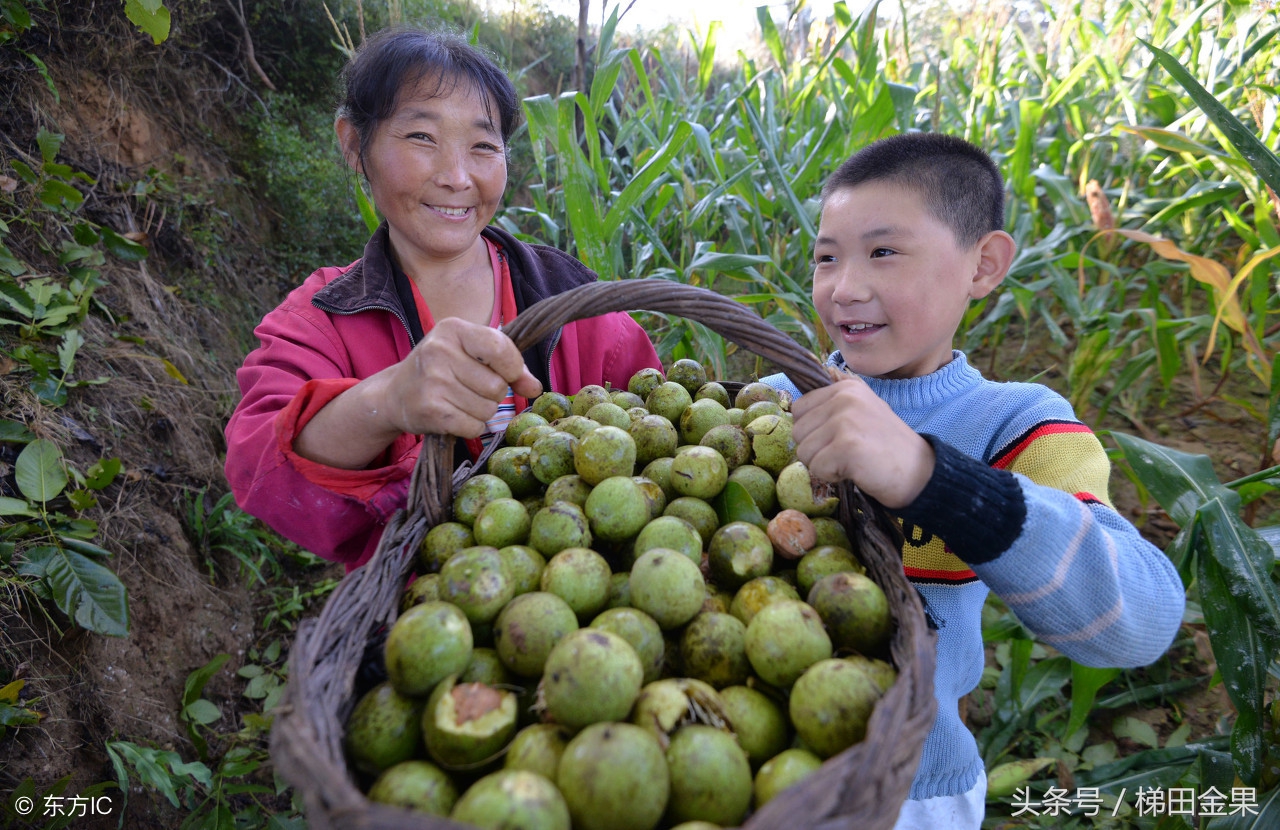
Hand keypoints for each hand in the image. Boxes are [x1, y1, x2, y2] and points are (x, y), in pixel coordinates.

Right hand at [379, 317, 542, 437]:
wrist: (394, 394)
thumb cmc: (441, 370)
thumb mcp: (470, 354)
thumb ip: (508, 366)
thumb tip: (535, 388)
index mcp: (453, 329)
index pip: (501, 349)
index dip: (514, 369)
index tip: (508, 375)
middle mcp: (440, 351)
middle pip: (498, 387)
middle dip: (493, 395)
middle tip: (471, 390)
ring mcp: (433, 381)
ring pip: (488, 410)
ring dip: (481, 412)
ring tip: (459, 402)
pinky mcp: (430, 410)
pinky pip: (474, 427)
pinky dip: (470, 426)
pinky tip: (453, 415)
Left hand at [790, 374, 934, 508]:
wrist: (919, 472)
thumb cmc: (884, 446)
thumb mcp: (860, 412)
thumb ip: (830, 406)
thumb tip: (793, 408)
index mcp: (844, 387)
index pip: (798, 409)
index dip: (813, 431)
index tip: (840, 438)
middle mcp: (844, 398)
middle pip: (798, 432)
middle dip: (817, 450)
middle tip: (847, 452)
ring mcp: (845, 420)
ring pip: (804, 452)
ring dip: (824, 464)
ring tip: (852, 460)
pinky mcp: (846, 446)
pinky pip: (816, 468)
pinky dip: (833, 476)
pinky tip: (856, 470)